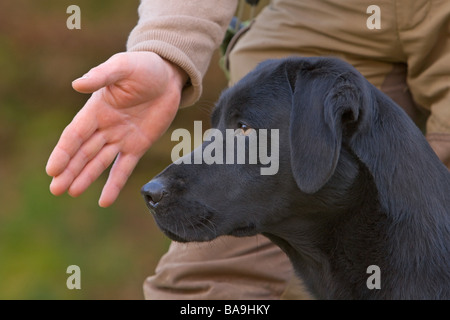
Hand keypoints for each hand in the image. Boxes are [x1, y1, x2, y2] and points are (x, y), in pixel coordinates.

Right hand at [46, 52, 186, 206]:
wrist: (168, 76)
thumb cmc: (143, 67)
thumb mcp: (122, 67)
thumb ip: (101, 76)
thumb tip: (77, 84)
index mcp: (96, 109)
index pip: (75, 134)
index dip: (63, 152)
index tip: (52, 170)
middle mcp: (105, 126)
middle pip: (83, 152)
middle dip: (69, 170)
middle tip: (56, 189)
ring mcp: (121, 138)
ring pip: (99, 162)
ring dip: (86, 177)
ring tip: (72, 192)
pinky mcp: (138, 145)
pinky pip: (124, 168)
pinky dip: (114, 184)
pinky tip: (104, 201)